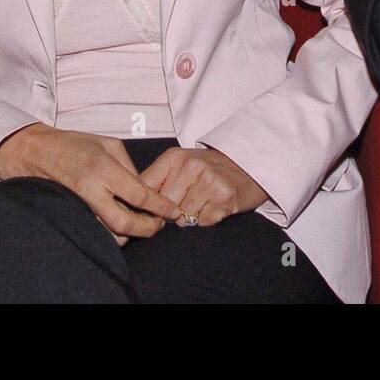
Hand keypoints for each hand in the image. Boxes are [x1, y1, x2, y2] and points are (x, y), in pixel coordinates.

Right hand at [0, 123, 182, 244]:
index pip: (139, 195)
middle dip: (147, 228)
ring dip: (130, 233)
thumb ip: (129, 167)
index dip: (160, 207)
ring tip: (144, 225)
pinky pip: (97, 229)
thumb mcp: (108, 144)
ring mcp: (79, 204)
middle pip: (125, 222)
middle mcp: (91, 189)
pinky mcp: (71, 213)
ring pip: (109, 232)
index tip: (174, 212)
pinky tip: (124, 224)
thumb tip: (145, 188)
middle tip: (160, 226)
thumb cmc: (74, 144)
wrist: (35, 152)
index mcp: (103, 168)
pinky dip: (113, 231)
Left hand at [141, 146, 268, 226]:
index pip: (144, 190)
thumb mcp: (181, 165)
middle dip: (170, 215)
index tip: (148, 213)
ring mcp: (209, 181)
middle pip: (164, 208)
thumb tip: (131, 209)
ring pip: (184, 218)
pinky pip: (204, 222)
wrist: (249, 163)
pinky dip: (207, 220)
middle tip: (183, 207)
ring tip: (201, 204)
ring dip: (191, 218)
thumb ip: (157, 182)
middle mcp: (191, 166)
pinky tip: (214, 207)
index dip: (143, 207)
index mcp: (174, 157)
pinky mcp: (225, 196)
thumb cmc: (210, 168)